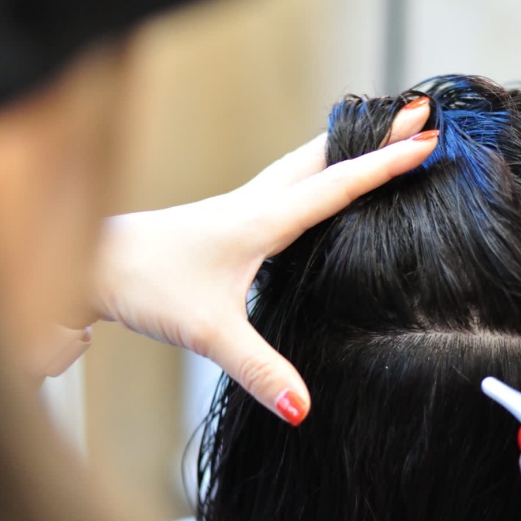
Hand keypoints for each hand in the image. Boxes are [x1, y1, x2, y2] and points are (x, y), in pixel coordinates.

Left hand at [92, 99, 433, 423]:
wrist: (92, 263)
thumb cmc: (146, 285)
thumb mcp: (207, 332)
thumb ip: (258, 370)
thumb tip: (303, 408)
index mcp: (262, 220)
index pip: (337, 185)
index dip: (385, 165)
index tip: (427, 140)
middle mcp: (255, 202)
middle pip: (324, 155)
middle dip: (373, 133)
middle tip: (413, 111)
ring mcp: (241, 205)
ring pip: (303, 161)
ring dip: (344, 144)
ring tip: (378, 132)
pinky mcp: (229, 217)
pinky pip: (286, 178)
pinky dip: (316, 167)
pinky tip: (318, 181)